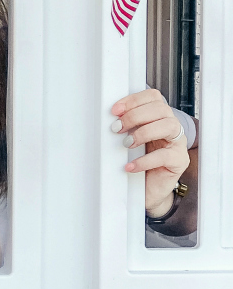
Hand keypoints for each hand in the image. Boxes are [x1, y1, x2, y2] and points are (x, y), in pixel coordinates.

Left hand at [110, 88, 189, 217]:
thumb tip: (110, 119)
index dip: (134, 100)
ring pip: (169, 126)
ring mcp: (178, 144)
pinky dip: (145, 160)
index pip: (153, 97)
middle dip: (135, 116)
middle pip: (161, 109)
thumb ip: (125, 128)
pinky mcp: (179, 161)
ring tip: (127, 144)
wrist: (146, 191)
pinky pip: (165, 156)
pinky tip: (130, 166)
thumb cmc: (138, 163)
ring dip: (144, 132)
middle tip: (118, 128)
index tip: (115, 110)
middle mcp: (171, 127)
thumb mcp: (129, 140)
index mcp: (159, 118)